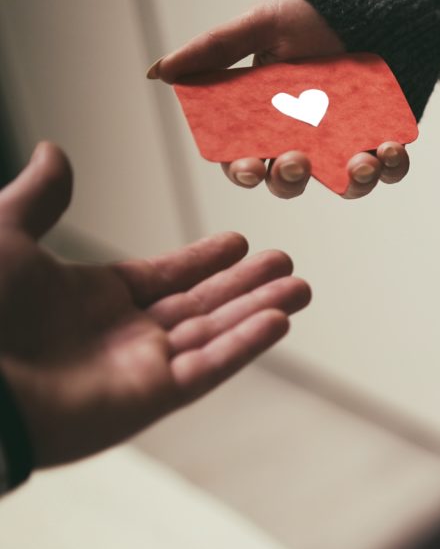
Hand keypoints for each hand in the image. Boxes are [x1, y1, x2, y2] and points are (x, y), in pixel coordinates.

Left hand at [0, 143, 311, 467]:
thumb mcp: (3, 234)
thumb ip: (39, 198)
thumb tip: (53, 151)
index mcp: (92, 298)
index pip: (165, 276)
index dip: (203, 259)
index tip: (238, 242)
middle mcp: (124, 334)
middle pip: (203, 304)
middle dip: (247, 284)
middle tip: (287, 263)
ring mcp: (141, 368)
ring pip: (216, 333)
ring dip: (260, 309)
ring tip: (301, 287)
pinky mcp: (151, 396)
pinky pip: (210, 366)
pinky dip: (246, 345)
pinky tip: (279, 320)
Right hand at [149, 0, 409, 199]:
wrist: (376, 7)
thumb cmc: (313, 17)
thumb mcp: (261, 25)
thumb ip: (215, 50)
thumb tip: (158, 71)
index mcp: (267, 123)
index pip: (246, 159)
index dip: (243, 171)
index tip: (250, 167)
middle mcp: (306, 142)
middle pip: (289, 182)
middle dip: (289, 180)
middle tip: (297, 162)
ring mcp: (346, 147)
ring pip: (345, 186)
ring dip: (352, 183)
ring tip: (361, 162)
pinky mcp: (384, 143)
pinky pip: (389, 170)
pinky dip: (391, 167)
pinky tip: (391, 148)